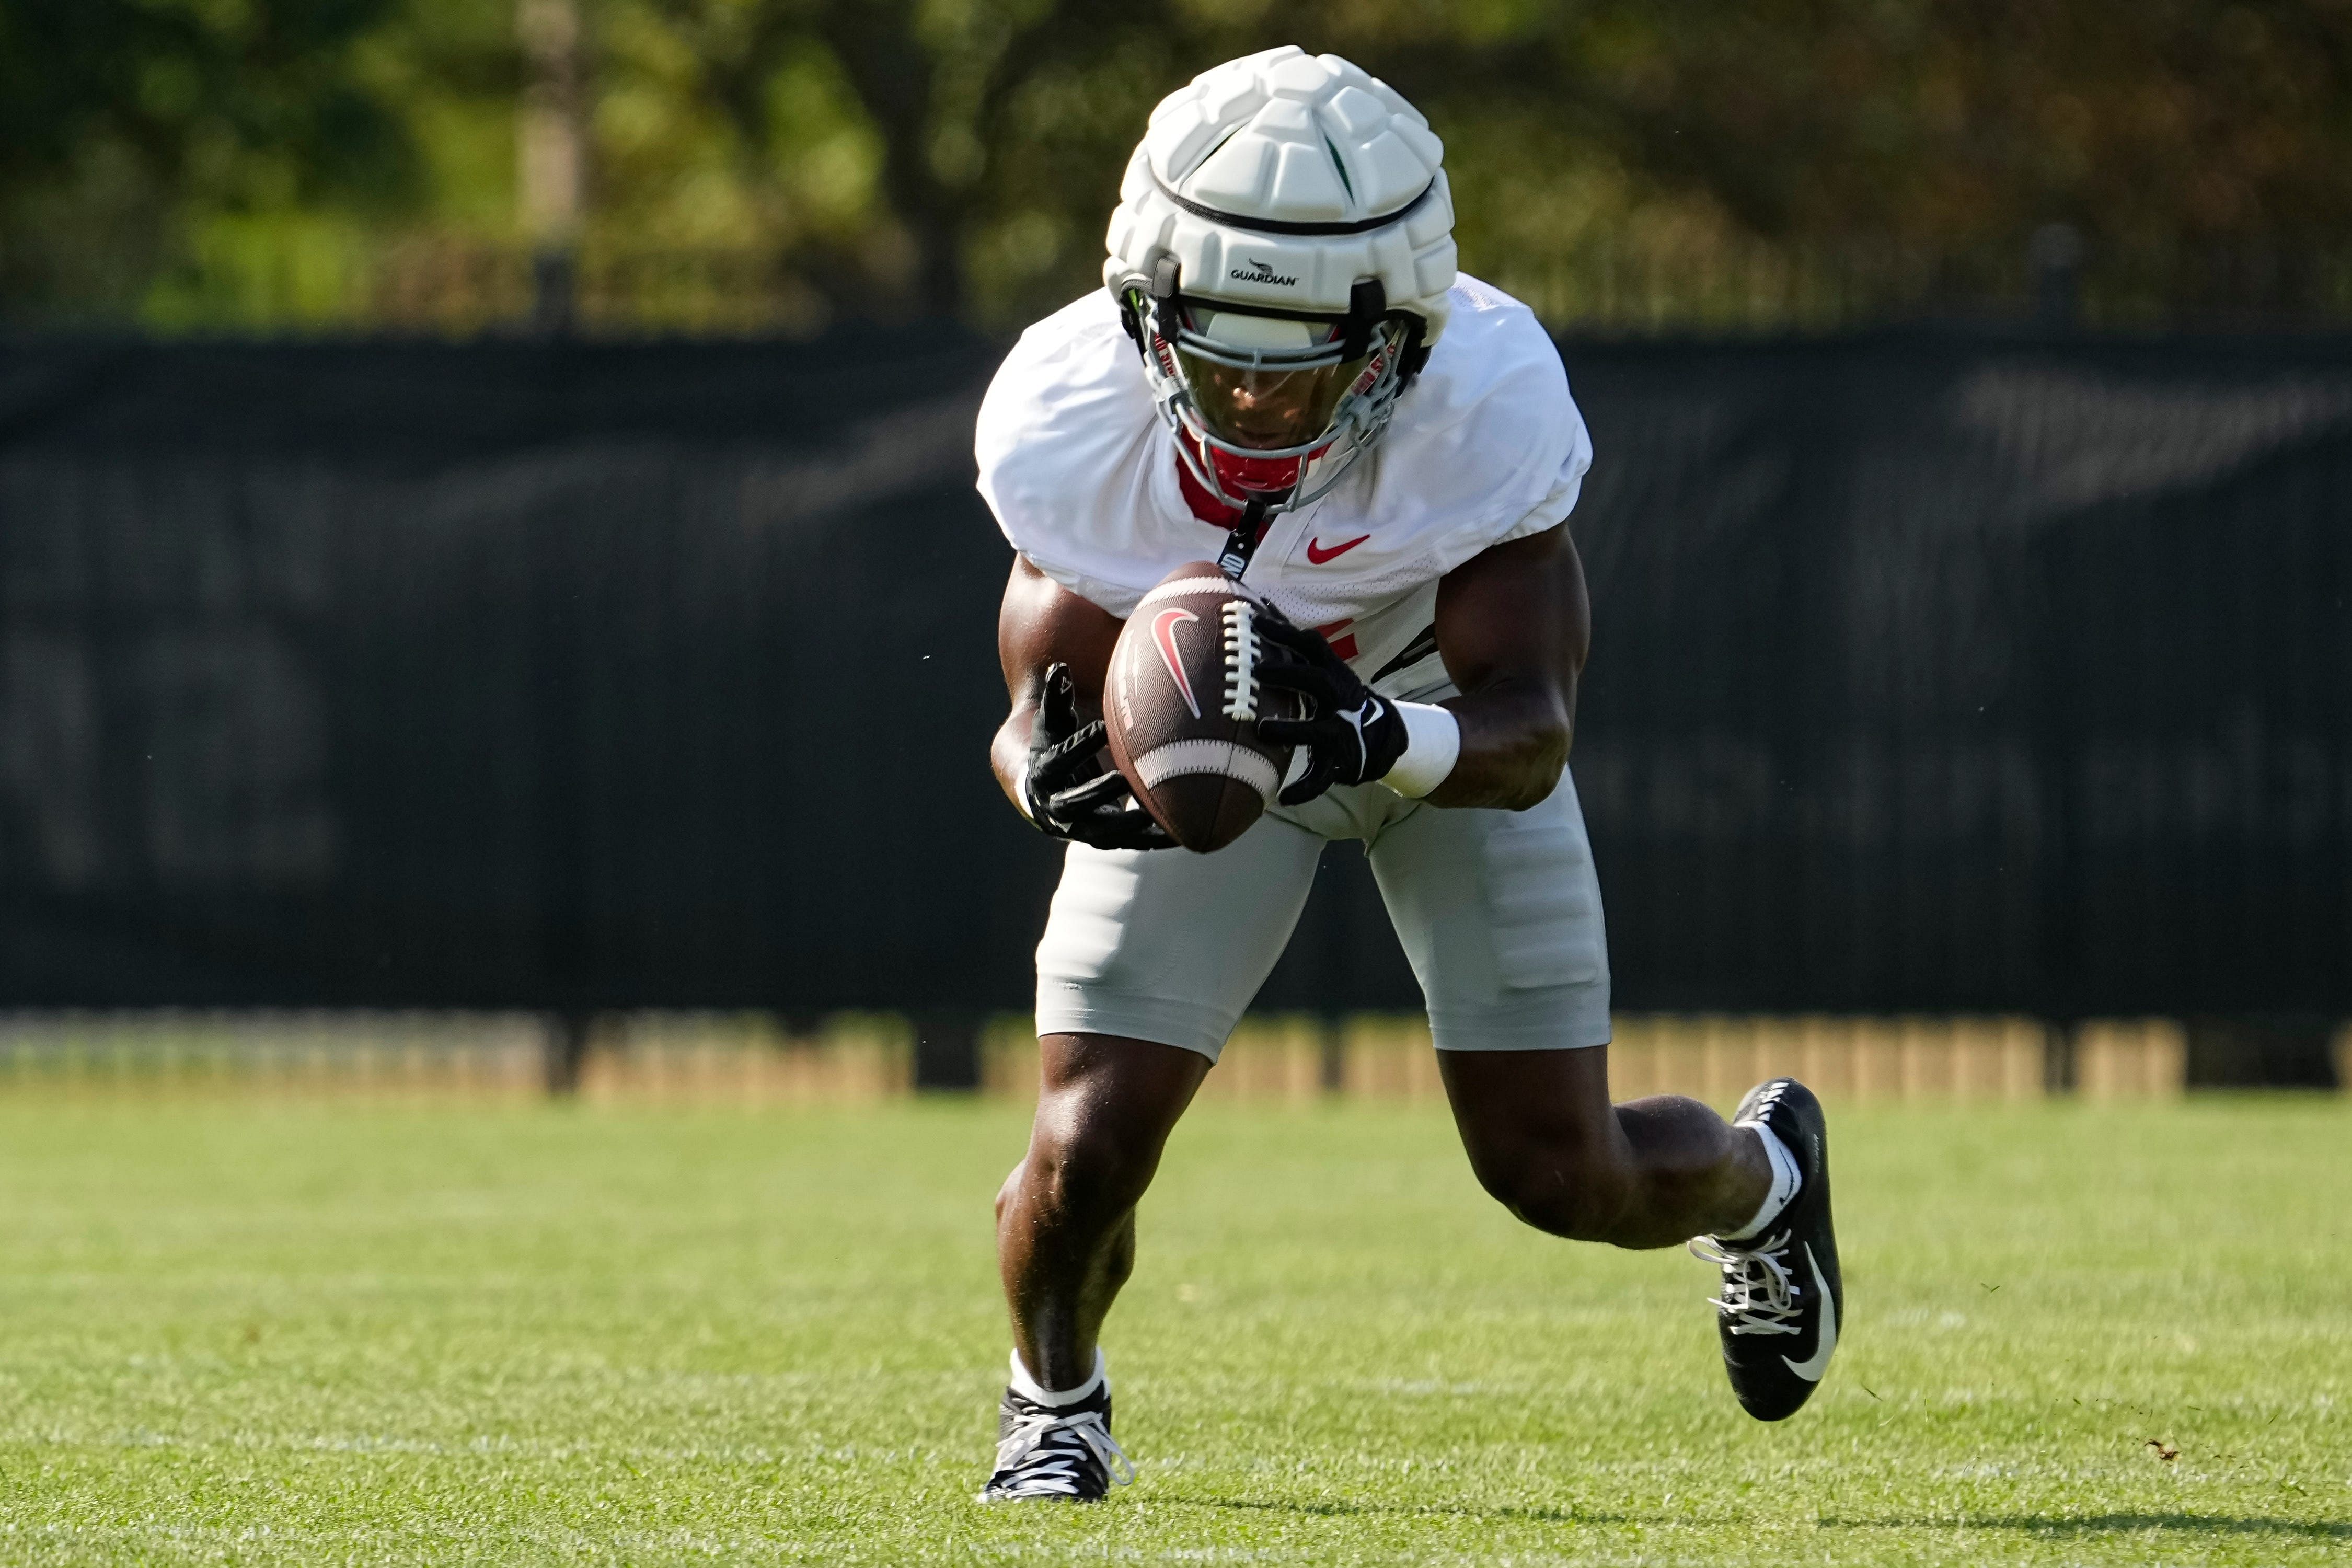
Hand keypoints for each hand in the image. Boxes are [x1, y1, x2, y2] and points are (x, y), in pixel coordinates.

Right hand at [1020, 663, 1175, 850]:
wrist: (1045, 792)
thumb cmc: (1053, 747)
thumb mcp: (1053, 722)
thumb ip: (1056, 698)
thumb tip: (1059, 668)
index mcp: (1045, 774)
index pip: (1059, 760)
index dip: (1079, 745)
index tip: (1102, 729)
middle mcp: (1058, 806)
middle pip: (1075, 803)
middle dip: (1097, 792)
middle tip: (1122, 778)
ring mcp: (1081, 826)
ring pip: (1103, 832)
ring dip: (1127, 827)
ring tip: (1153, 817)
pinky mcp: (1105, 837)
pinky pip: (1130, 843)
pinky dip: (1154, 840)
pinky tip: (1181, 834)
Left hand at [1253, 615, 1408, 804]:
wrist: (1384, 738)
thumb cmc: (1338, 699)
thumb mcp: (1324, 672)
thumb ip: (1295, 651)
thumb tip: (1259, 611)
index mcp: (1332, 674)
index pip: (1311, 646)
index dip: (1285, 632)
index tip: (1257, 619)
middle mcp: (1339, 698)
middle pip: (1318, 681)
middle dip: (1289, 674)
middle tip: (1256, 670)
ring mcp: (1341, 730)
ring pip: (1320, 730)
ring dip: (1292, 730)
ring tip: (1262, 732)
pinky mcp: (1341, 761)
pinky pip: (1322, 777)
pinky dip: (1305, 789)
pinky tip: (1284, 799)